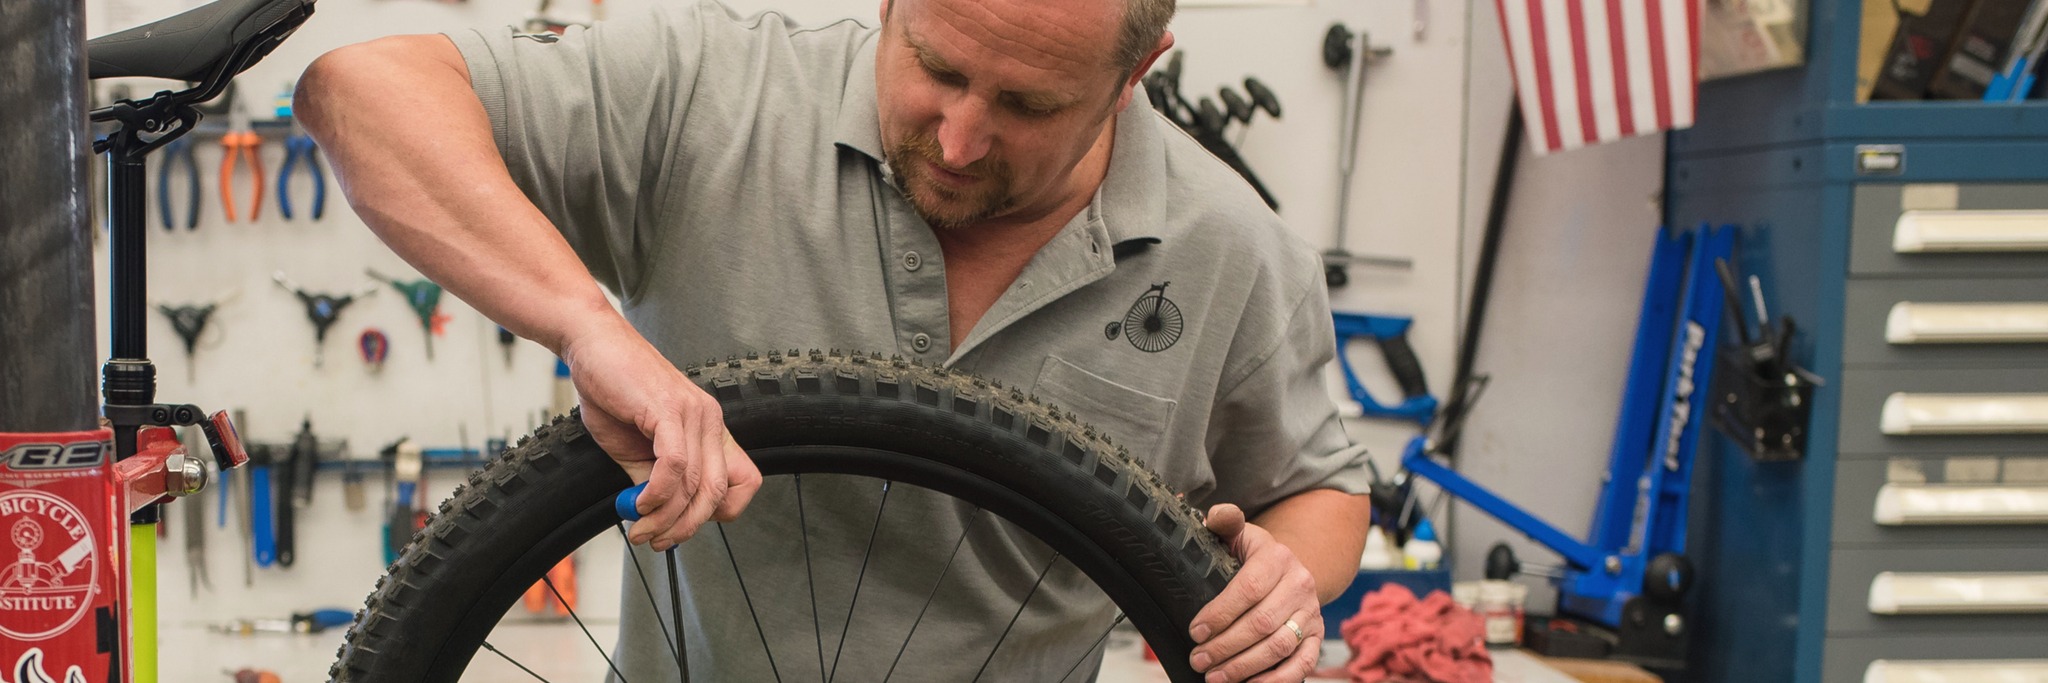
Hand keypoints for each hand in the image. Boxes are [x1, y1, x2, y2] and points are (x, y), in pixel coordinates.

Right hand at [559, 320, 760, 551]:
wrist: (591, 344)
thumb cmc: (612, 389)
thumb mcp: (635, 447)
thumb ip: (652, 479)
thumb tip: (657, 516)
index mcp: (710, 429)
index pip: (744, 482)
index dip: (719, 513)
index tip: (684, 525)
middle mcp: (710, 420)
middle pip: (719, 493)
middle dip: (687, 527)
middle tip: (656, 541)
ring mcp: (694, 413)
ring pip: (695, 484)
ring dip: (665, 518)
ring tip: (640, 529)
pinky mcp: (668, 409)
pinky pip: (674, 465)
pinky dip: (657, 494)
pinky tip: (639, 503)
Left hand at [1187, 503, 1323, 682]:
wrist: (1290, 571)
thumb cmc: (1254, 556)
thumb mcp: (1239, 534)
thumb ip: (1225, 521)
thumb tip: (1216, 514)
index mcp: (1277, 557)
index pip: (1248, 588)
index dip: (1220, 614)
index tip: (1195, 631)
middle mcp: (1300, 584)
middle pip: (1262, 623)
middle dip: (1226, 646)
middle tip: (1199, 660)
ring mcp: (1311, 613)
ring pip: (1279, 646)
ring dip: (1244, 666)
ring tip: (1215, 676)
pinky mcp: (1317, 637)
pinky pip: (1303, 664)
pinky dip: (1277, 680)